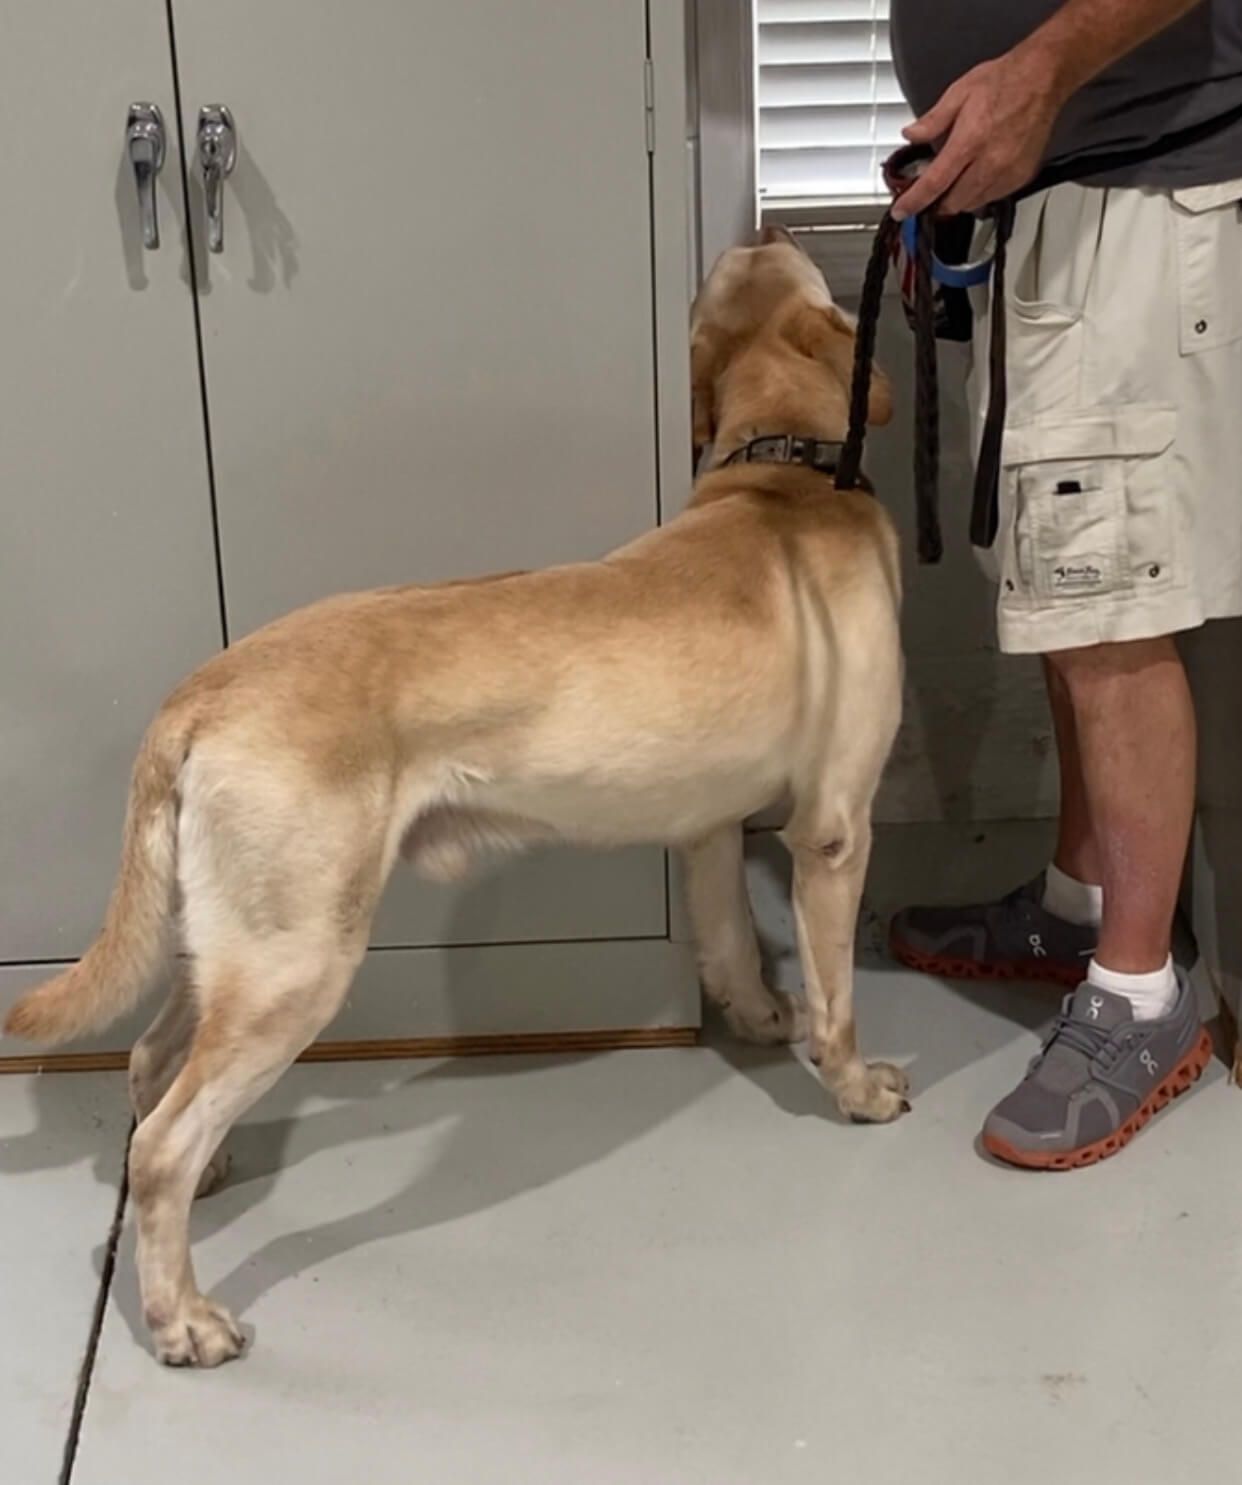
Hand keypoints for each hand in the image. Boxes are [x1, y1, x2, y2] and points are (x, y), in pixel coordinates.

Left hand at [891, 45, 1067, 220]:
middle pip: (953, 202)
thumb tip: (912, 134)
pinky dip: (980, 193)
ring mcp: (1008, 172)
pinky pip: (994, 197)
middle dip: (937, 202)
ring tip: (956, 179)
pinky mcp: (1022, 175)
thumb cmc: (1005, 81)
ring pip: (973, 204)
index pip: (934, 184)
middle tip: (931, 190)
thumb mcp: (958, 92)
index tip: (902, 211)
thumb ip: (932, 120)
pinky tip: (977, 175)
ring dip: (959, 199)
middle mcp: (990, 162)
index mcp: (969, 142)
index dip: (914, 202)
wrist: (1042, 77)